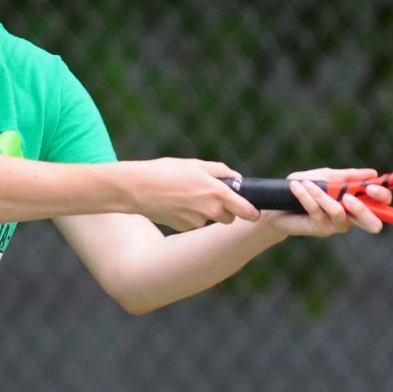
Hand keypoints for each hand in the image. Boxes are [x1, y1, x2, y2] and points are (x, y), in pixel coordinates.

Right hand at [132, 158, 260, 230]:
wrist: (138, 188)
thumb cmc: (166, 171)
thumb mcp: (196, 164)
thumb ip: (220, 171)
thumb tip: (236, 177)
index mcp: (217, 192)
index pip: (245, 210)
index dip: (252, 212)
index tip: (254, 213)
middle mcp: (210, 210)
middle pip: (229, 218)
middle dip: (225, 210)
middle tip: (211, 196)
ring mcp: (196, 221)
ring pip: (209, 220)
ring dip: (205, 212)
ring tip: (187, 196)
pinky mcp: (183, 227)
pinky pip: (193, 223)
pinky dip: (189, 215)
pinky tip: (176, 204)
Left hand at [267, 168, 390, 237]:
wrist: (277, 205)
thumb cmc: (304, 188)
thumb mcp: (325, 177)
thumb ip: (347, 176)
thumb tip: (372, 173)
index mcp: (357, 202)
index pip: (381, 204)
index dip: (382, 197)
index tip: (371, 186)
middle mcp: (350, 217)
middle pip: (372, 223)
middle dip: (364, 210)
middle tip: (349, 197)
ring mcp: (336, 225)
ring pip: (339, 213)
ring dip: (322, 196)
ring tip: (306, 183)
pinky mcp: (320, 229)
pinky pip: (318, 212)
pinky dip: (307, 196)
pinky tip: (297, 187)